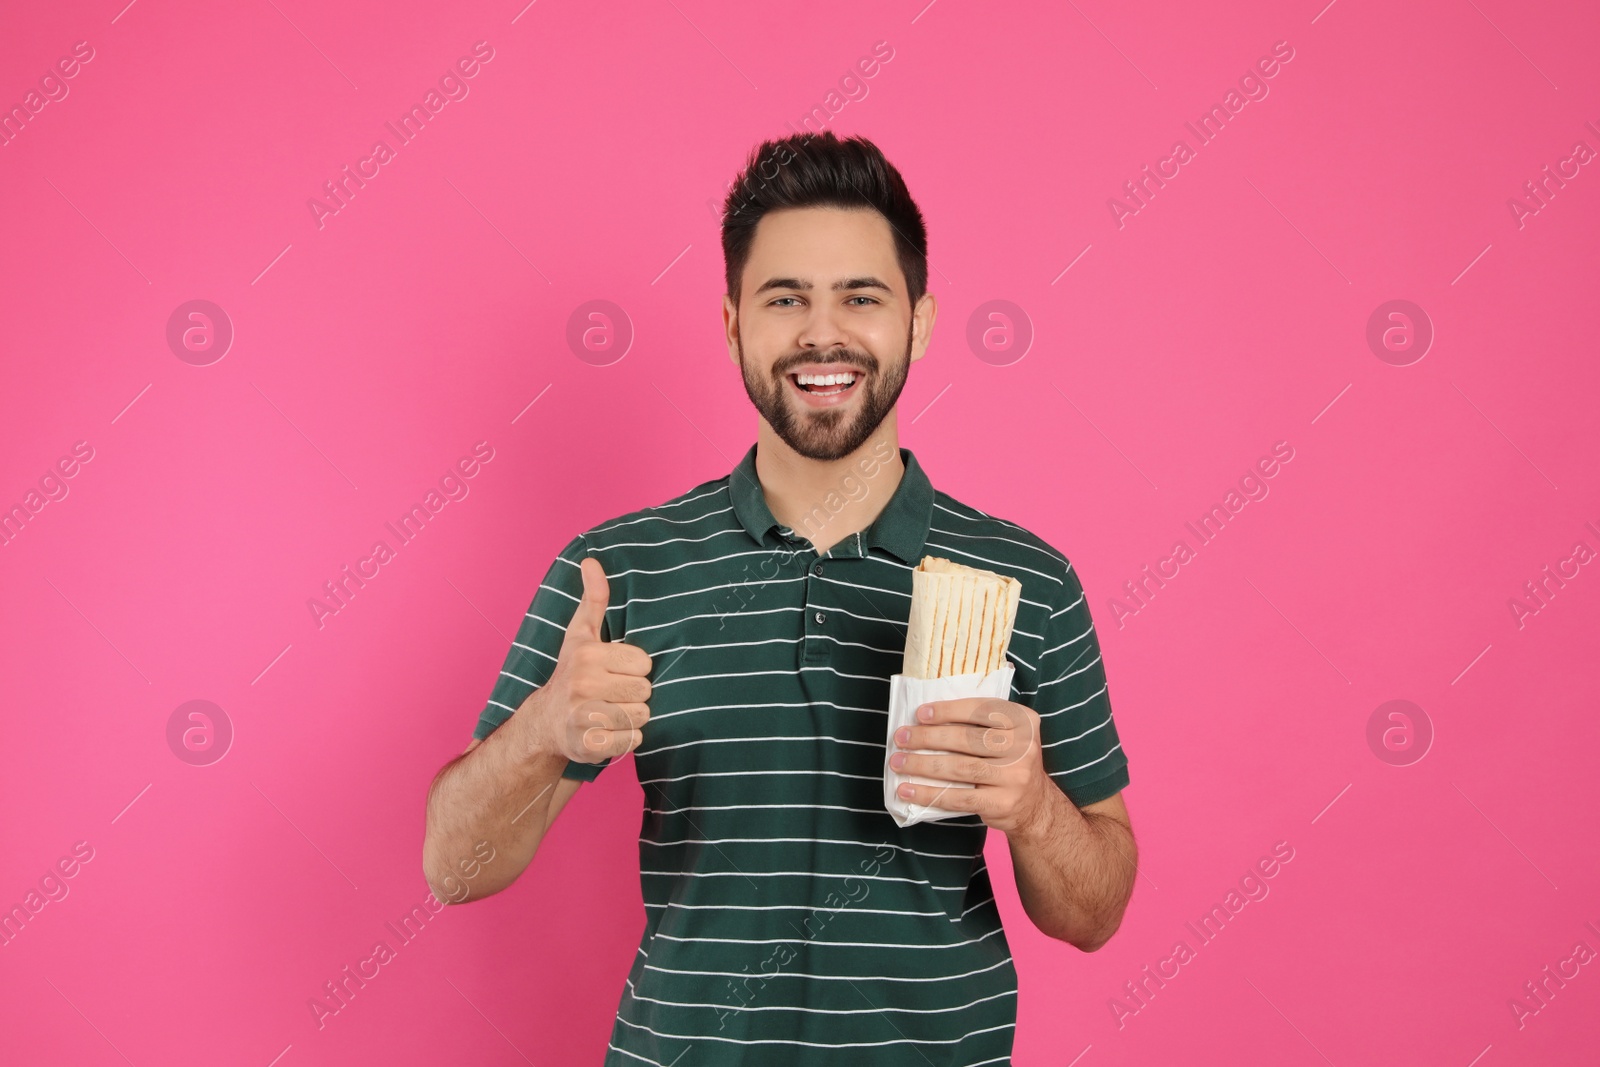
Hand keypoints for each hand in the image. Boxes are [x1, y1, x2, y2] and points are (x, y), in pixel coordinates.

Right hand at [518, 556, 652, 763]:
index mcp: (588, 655)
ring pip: (642, 716)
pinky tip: (608, 730)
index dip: (634, 669)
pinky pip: (633, 740)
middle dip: (633, 695)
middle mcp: (583, 684)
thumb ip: (593, 598)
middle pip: (645, 691)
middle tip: (611, 694)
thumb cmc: (572, 673)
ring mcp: (584, 716)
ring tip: (609, 711)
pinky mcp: (589, 745)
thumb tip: (591, 560)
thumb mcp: (581, 634)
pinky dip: (627, 739)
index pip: (644, 663)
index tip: (614, 672)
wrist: (545, 722)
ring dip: (631, 717)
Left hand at [888, 697, 1054, 836]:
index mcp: (1023, 720)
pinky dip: (929, 793)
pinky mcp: (1002, 803)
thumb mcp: (1006, 735)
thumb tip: (926, 718)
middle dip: (928, 738)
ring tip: (898, 762)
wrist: (1034, 805)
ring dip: (922, 764)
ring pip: (959, 767)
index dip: (948, 711)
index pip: (981, 710)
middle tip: (900, 738)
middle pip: (966, 739)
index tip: (920, 714)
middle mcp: (1023, 747)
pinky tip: (908, 790)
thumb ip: (978, 724)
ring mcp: (1014, 777)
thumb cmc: (1008, 761)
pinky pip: (959, 797)